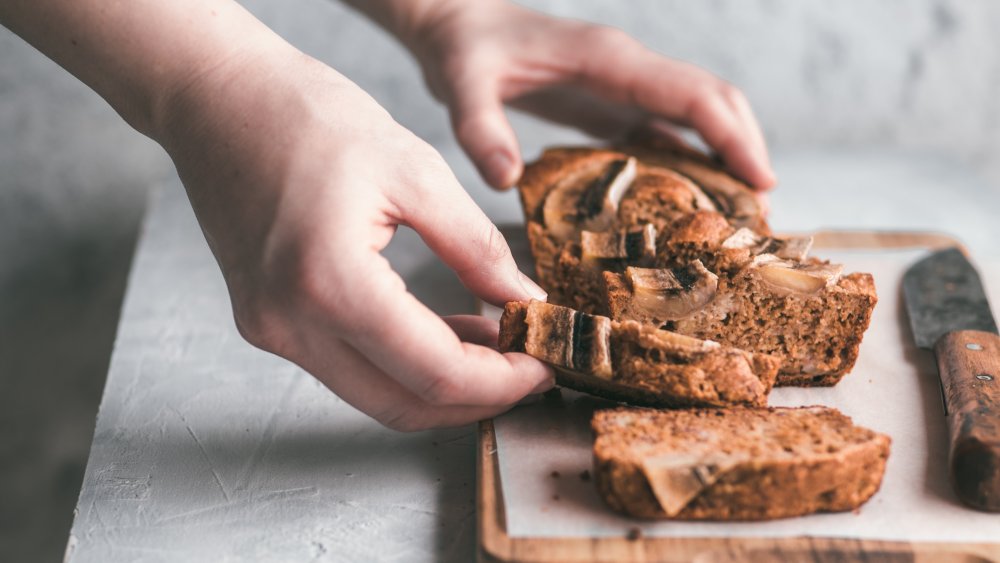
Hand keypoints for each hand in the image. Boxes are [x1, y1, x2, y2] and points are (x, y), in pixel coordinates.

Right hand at [157, 47, 552, 429]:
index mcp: (329, 283)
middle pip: (404, 405)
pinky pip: (348, 366)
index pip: (435, 373)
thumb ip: (476, 248)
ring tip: (498, 344)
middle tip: (530, 365)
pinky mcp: (267, 320)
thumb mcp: (416, 171)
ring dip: (441, 382)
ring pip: (375, 394)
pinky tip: (447, 329)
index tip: (546, 363)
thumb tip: (525, 302)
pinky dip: (402, 361)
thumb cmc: (307, 116)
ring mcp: (271, 329)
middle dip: (478, 398)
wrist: (218, 98)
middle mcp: (289, 324)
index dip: (502, 382)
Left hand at [399, 0, 774, 189]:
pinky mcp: (611, 106)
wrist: (457, 23)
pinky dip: (689, 164)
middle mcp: (628, 71)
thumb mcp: (461, 86)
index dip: (732, 136)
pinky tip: (692, 204)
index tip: (761, 181)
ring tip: (742, 216)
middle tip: (762, 213)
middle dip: (745, 150)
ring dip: (725, 158)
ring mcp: (624, 88)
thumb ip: (480, 130)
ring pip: (696, 118)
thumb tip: (505, 180)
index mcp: (609, 61)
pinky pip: (666, 133)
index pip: (691, 94)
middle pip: (713, 102)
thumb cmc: (464, 49)